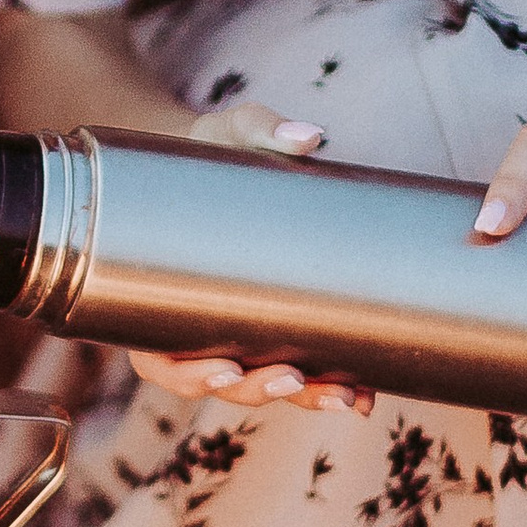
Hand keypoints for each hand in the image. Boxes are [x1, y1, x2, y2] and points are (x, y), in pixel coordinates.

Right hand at [128, 99, 374, 418]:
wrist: (219, 158)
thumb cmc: (207, 150)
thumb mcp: (222, 133)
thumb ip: (258, 127)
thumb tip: (308, 137)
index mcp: (159, 296)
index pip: (162, 359)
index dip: (190, 377)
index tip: (225, 370)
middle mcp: (195, 325)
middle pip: (220, 382)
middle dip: (260, 391)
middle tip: (297, 379)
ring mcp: (238, 329)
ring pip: (264, 385)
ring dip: (306, 398)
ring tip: (349, 398)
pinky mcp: (277, 324)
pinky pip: (300, 367)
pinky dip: (331, 385)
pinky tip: (367, 394)